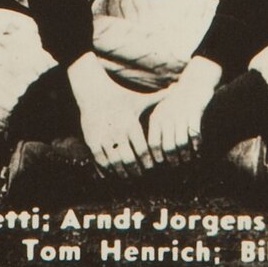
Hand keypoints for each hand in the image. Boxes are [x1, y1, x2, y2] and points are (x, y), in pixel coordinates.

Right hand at [70, 53, 151, 176]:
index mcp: (131, 123)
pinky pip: (100, 161)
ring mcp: (103, 137)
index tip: (151, 168)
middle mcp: (117, 132)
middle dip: (136, 171)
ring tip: (127, 178)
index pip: (143, 150)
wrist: (94, 92)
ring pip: (114, 163)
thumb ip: (158, 98)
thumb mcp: (139, 99)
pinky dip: (106, 170)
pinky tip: (112, 174)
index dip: (148, 163)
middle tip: (140, 177)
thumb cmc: (121, 97)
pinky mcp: (91, 140)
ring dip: (121, 174)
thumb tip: (176, 88)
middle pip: (129, 160)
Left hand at [141, 57, 223, 163]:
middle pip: (167, 146)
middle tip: (176, 167)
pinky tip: (198, 150)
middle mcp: (167, 116)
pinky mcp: (195, 112)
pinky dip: (196, 145)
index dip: (157, 158)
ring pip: (181, 143)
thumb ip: (159, 129)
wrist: (194, 82)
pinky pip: (194, 134)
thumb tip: (155, 155)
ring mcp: (181, 114)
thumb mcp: (163, 111)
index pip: (153, 144)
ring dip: (185, 155)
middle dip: (172, 160)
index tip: (161, 166)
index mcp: (156, 117)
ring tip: (187, 161)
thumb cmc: (177, 102)